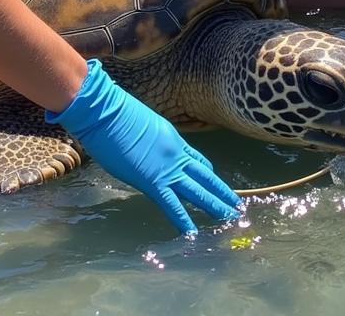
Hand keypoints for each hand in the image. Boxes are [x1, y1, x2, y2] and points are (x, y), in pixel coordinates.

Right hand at [48, 59, 241, 234]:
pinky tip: (192, 232)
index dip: (207, 171)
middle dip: (220, 190)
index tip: (215, 179)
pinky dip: (183, 219)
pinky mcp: (152, 181)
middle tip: (236, 204)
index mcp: (172, 139)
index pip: (195, 159)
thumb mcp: (142, 123)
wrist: (107, 112)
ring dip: (214, 204)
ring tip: (230, 217)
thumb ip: (150, 139)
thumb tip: (145, 147)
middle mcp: (175, 154)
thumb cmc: (115, 113)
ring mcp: (167, 168)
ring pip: (197, 190)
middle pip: (204, 175)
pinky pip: (171, 204)